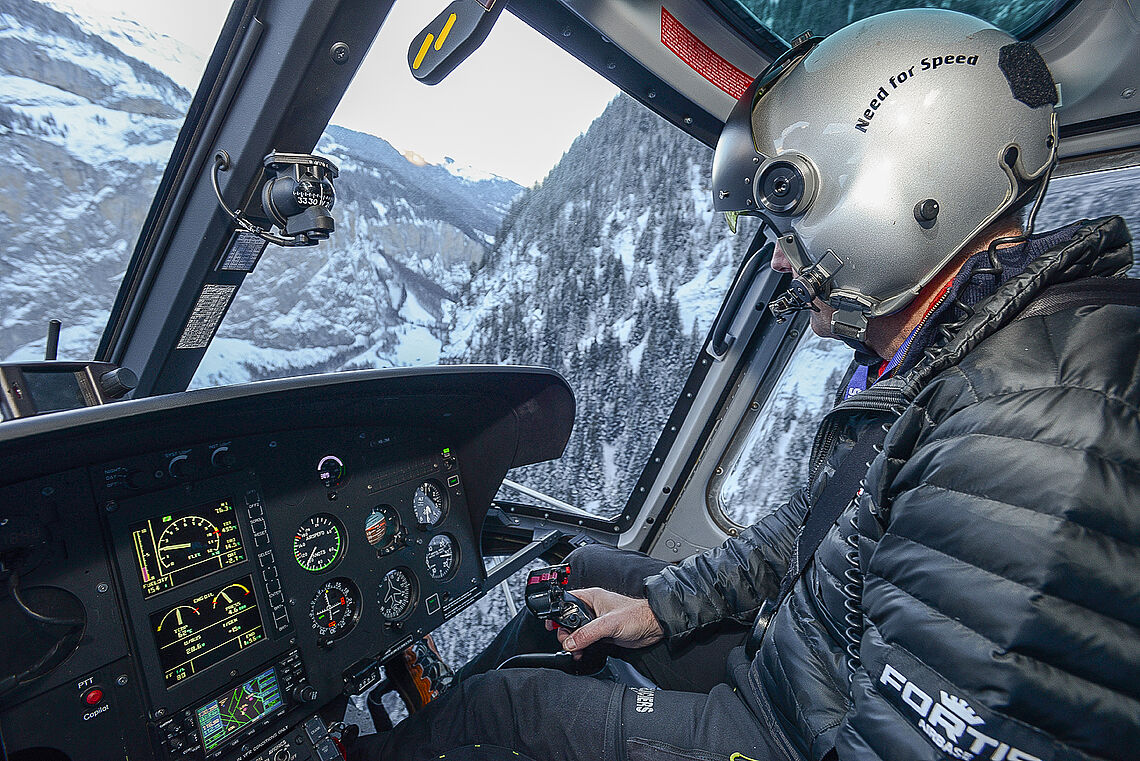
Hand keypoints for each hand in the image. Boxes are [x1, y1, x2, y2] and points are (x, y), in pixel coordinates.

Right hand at [545, 587, 663, 656]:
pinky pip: (586, 641)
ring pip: (577, 632)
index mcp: (591, 598)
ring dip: (573, 642)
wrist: (654, 627)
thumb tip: (570, 642)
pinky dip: (581, 647)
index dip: (558, 613)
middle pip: (569, 620)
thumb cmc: (637, 615)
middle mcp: (592, 608)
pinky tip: (581, 653)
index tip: (552, 626)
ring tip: (574, 650)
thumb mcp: (608, 624)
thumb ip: (587, 633)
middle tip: (567, 642)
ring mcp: (597, 622)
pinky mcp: (603, 634)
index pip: (567, 602)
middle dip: (565, 633)